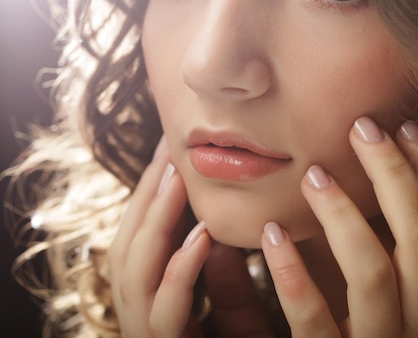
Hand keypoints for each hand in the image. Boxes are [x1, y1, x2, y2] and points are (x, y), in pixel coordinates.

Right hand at [108, 138, 273, 337]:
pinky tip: (201, 237)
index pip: (140, 243)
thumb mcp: (237, 317)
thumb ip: (226, 284)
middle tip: (167, 151)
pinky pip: (164, 315)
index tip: (166, 150)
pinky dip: (179, 273)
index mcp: (152, 308)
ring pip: (134, 275)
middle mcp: (142, 318)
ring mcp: (147, 336)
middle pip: (128, 250)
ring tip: (177, 179)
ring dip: (156, 223)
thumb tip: (212, 232)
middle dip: (145, 198)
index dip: (150, 197)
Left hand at [261, 117, 417, 337]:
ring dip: (344, 216)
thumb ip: (369, 244)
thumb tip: (344, 171)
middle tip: (363, 127)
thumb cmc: (352, 334)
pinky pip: (317, 321)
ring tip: (314, 175)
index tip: (407, 127)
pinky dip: (295, 274)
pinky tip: (272, 233)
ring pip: (375, 274)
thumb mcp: (370, 291)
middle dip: (395, 177)